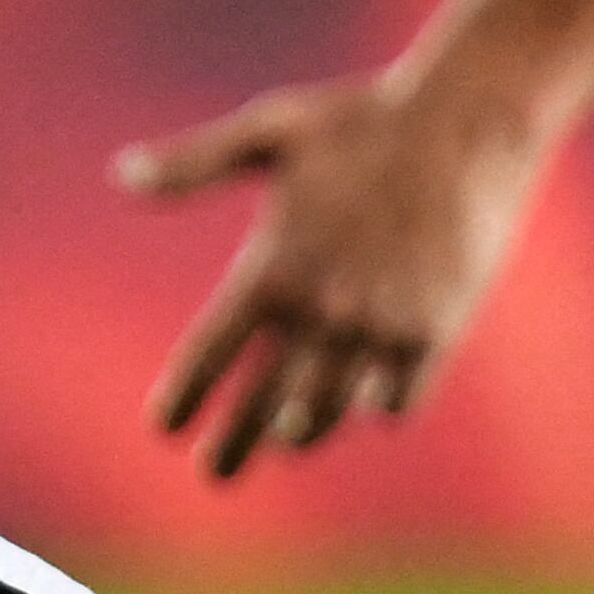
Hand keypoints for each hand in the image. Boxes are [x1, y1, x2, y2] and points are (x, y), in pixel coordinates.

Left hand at [118, 70, 549, 477]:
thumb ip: (195, 163)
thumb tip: (123, 174)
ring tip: (288, 432)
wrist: (470, 120)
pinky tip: (369, 393)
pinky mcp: (431, 334)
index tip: (164, 426)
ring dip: (301, 430)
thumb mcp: (271, 130)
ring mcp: (375, 328)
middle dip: (230, 448)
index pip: (206, 357)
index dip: (181, 399)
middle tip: (213, 473)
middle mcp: (318, 309)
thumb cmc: (364, 121)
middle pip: (257, 409)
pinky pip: (392, 403)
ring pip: (323, 417)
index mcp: (270, 268)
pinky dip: (377, 403)